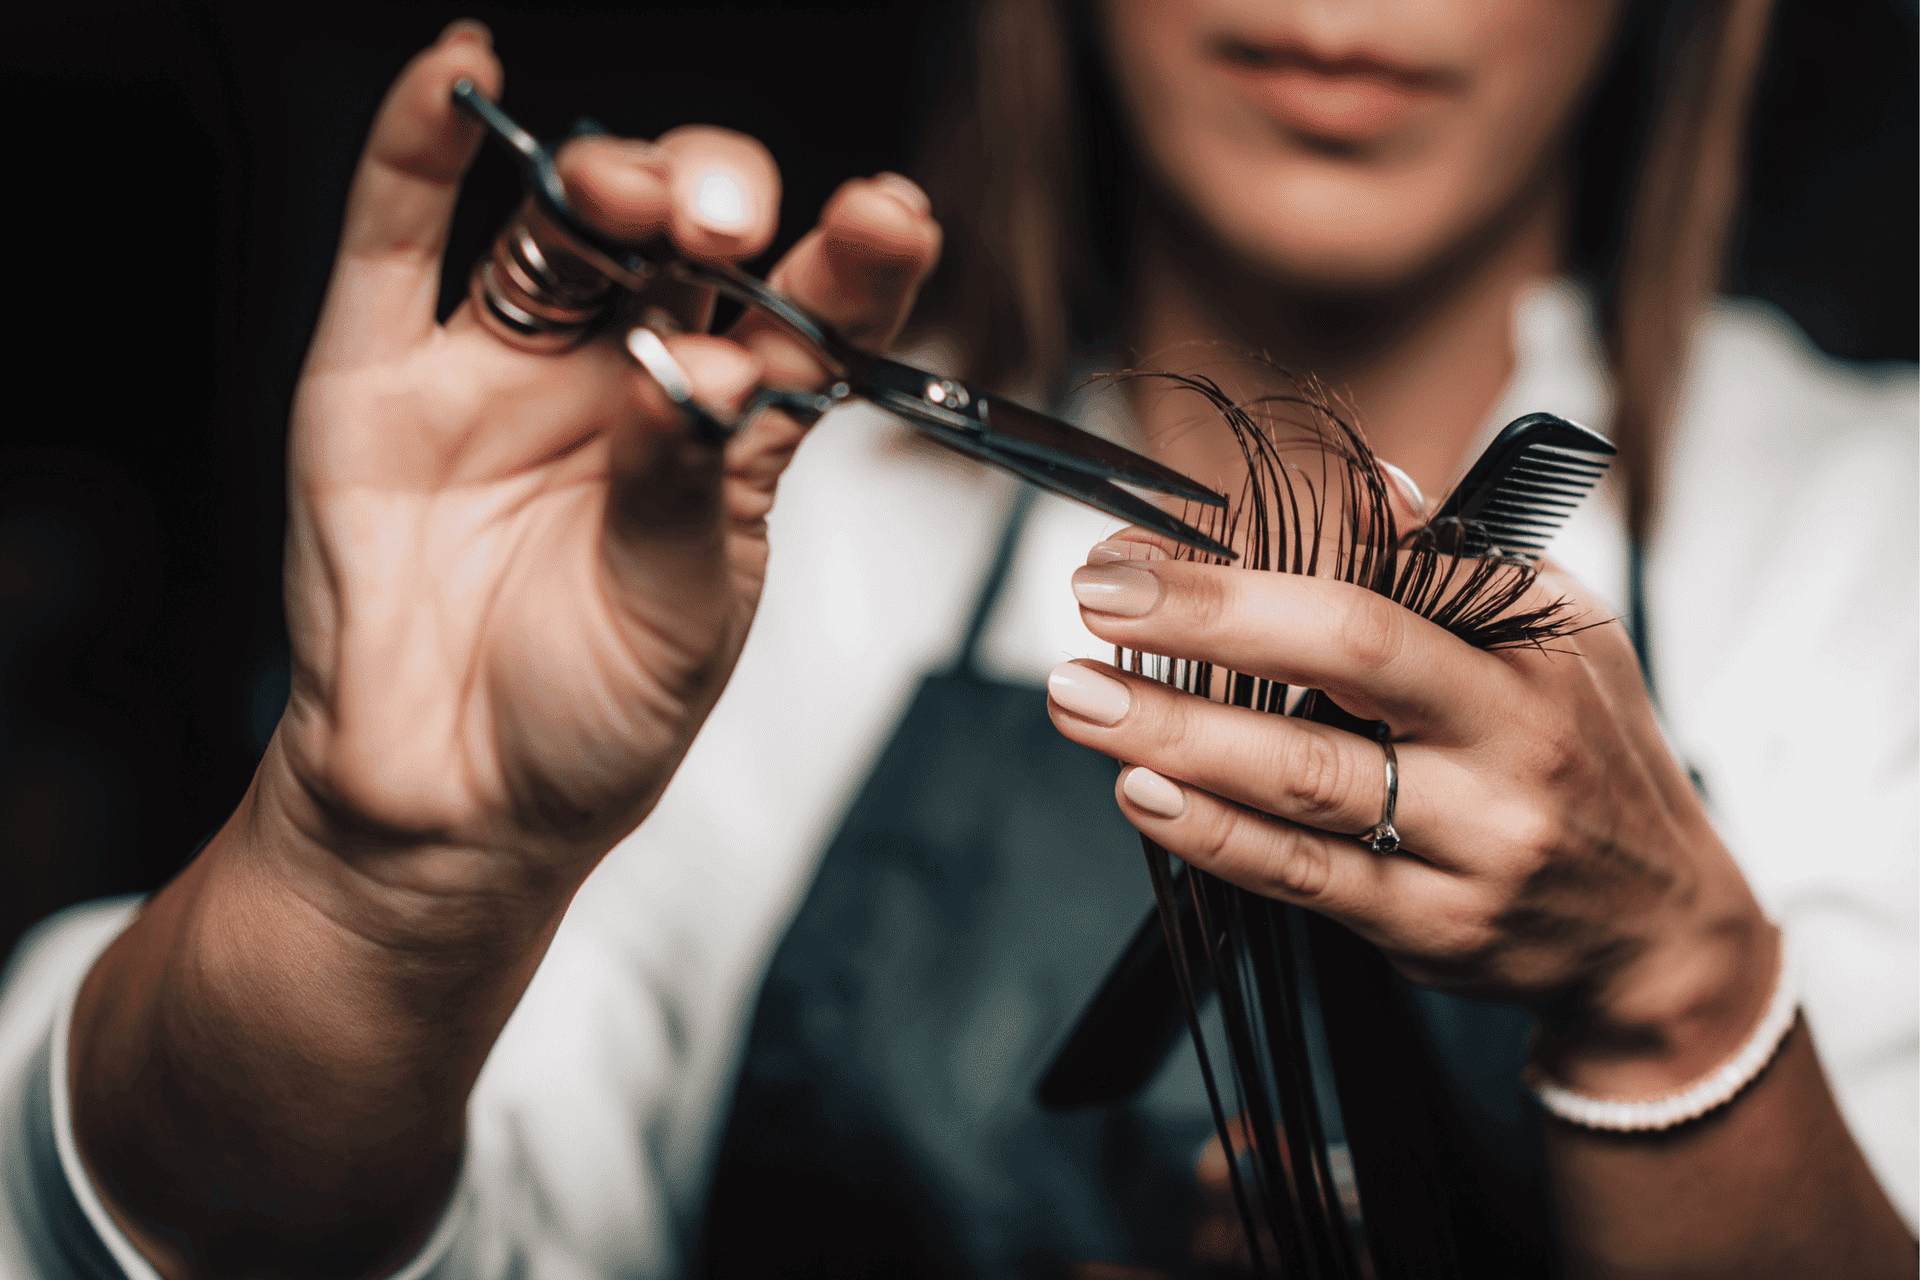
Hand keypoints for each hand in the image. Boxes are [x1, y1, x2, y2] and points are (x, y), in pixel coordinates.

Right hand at [267, 22, 941, 943]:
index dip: (850, 258)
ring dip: (604, 177)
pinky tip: (456, 73)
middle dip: (715, 201)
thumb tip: (695, 370)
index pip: (802, 313)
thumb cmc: (591, 724)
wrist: (451, 812)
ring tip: (636, 192)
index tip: (890, 217)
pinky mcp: (381, 376)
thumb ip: (683, 485)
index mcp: (726, 434)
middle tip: (729, 223)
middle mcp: (624, 378)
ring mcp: (504, 369)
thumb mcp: (679, 616)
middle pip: (680, 240)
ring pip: (560, 228)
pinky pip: (398, 241)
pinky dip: (415, 149)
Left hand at [1045, 533, 1774, 1094]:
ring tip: (1080, 698)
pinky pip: (1304, 877)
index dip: (1252, 563)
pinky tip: (1143, 792)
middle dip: (1207, 622)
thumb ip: (1454, 565)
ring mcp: (1472, 843)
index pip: (1384, 581)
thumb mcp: (1558, 639)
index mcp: (1530, 652)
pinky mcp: (1430, 926)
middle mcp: (1509, 742)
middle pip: (1347, 660)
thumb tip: (1365, 479)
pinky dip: (1213, 834)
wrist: (1658, 930)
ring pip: (1305, 781)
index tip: (1141, 549)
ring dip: (1176, 734)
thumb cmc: (1587, 754)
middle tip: (1096, 600)